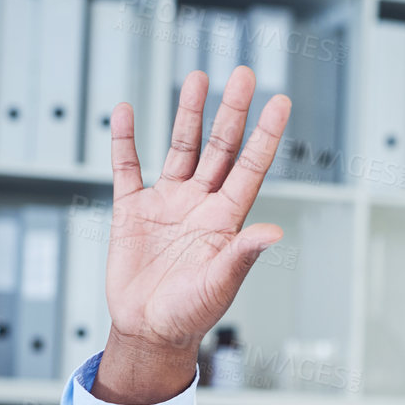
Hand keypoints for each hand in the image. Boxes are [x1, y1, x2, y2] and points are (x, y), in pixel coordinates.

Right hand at [93, 66, 289, 404]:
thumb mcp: (222, 284)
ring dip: (188, 113)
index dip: (266, 134)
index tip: (280, 100)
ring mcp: (167, 203)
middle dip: (230, 111)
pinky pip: (127, 167)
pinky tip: (126, 112)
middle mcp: (200, 203)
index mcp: (226, 218)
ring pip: (181, 148)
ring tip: (197, 78)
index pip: (250, 166)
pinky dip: (125, 140)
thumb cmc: (191, 314)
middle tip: (243, 73)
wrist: (148, 331)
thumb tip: (274, 231)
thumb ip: (243, 254)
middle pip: (219, 147)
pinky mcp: (132, 211)